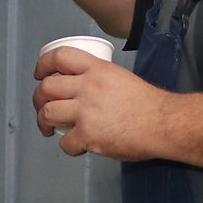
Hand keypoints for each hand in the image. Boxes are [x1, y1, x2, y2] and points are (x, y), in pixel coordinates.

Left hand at [32, 46, 168, 159]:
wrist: (164, 123)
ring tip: (48, 128)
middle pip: (47, 88)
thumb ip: (97, 78)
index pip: (60, 56)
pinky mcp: (88, 135)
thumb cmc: (148, 104)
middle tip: (42, 107)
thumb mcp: (120, 77)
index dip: (44, 64)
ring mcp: (86, 112)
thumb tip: (80, 88)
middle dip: (38, 99)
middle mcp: (88, 87)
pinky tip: (77, 146)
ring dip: (43, 122)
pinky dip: (68, 146)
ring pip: (47, 113)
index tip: (40, 74)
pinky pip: (64, 142)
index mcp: (97, 69)